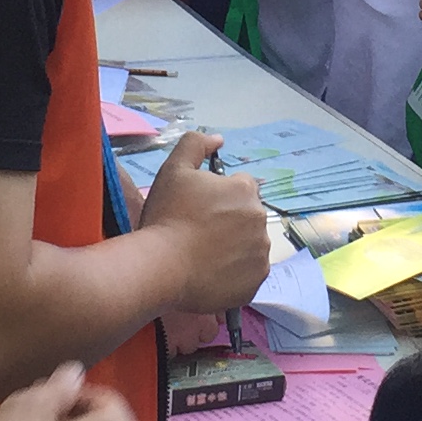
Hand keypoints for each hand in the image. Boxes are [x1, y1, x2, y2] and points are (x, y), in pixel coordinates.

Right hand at [140, 132, 272, 309]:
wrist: (160, 266)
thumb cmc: (167, 216)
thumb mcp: (173, 169)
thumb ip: (195, 144)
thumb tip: (218, 139)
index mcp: (244, 190)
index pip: (242, 186)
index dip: (220, 195)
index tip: (200, 208)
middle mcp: (260, 220)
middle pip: (247, 215)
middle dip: (230, 220)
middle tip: (199, 232)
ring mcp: (260, 253)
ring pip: (250, 244)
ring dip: (234, 246)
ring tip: (203, 254)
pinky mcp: (255, 281)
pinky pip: (248, 272)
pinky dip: (235, 272)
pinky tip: (211, 272)